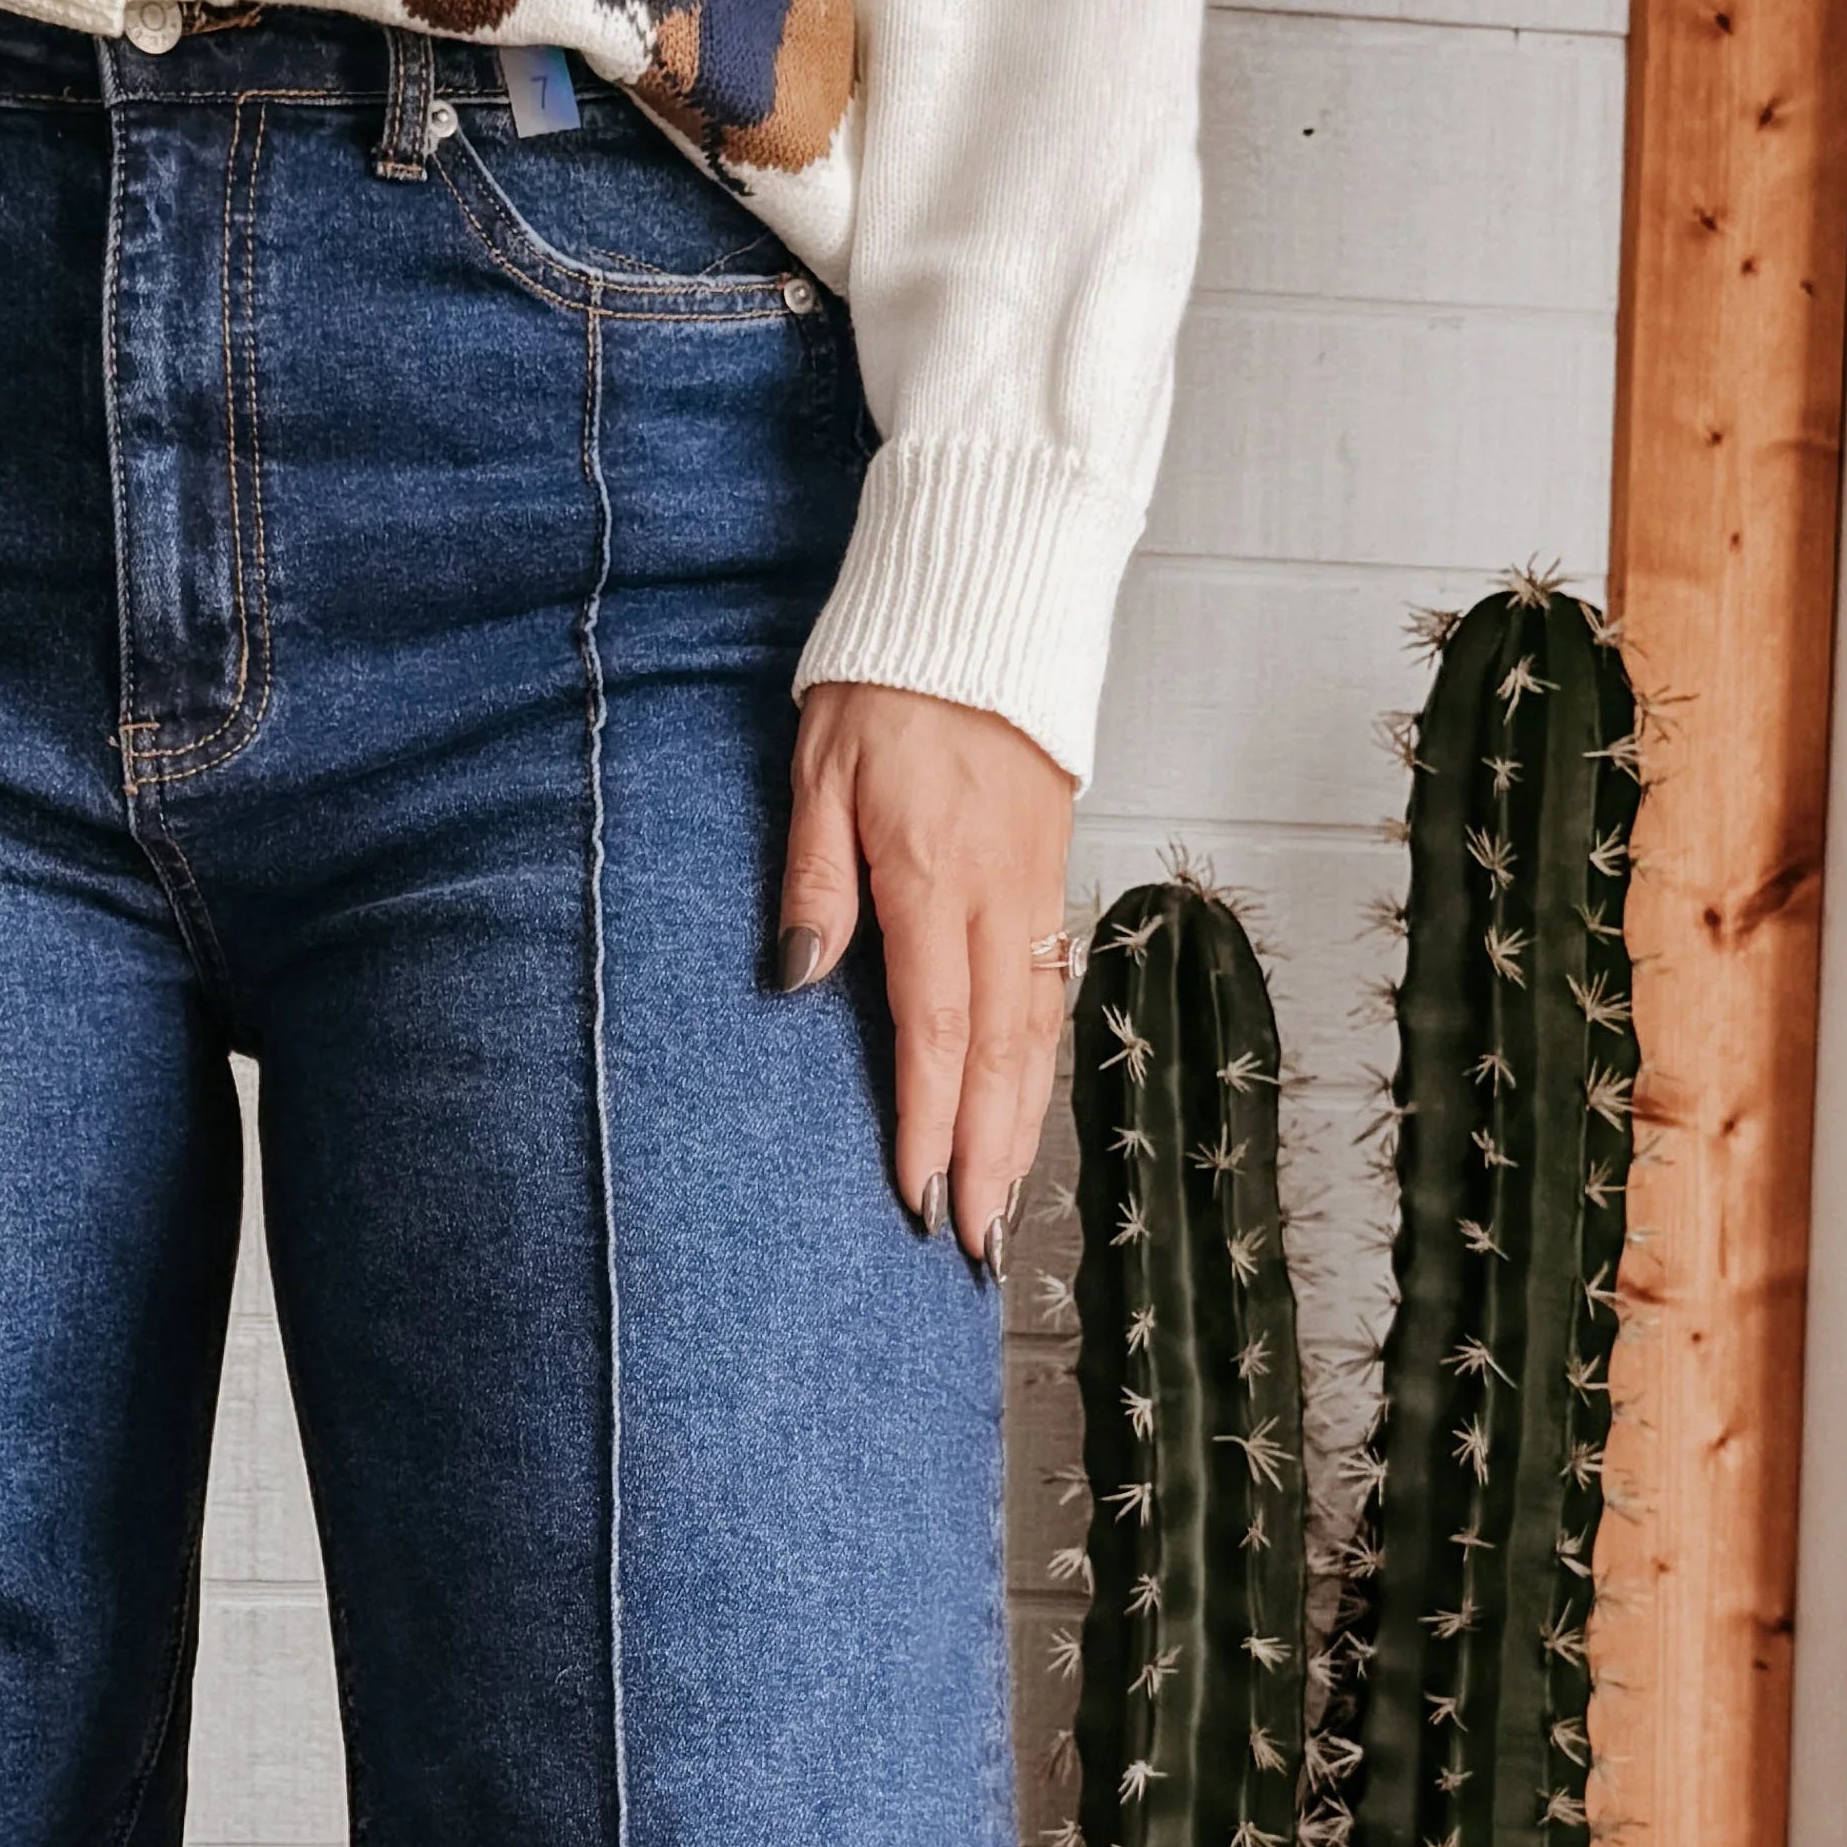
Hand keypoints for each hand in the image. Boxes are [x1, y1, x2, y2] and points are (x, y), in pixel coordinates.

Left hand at [777, 681, 1075, 1267]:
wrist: (982, 604)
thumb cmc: (885, 682)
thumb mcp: (818, 770)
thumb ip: (812, 879)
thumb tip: (795, 977)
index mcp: (933, 876)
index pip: (932, 1028)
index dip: (927, 1121)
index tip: (918, 1195)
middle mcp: (997, 896)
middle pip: (1000, 1053)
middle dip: (988, 1155)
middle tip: (976, 1242)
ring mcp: (1034, 888)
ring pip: (1036, 1032)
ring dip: (1024, 1124)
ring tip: (1007, 1203)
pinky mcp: (1050, 875)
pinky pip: (1050, 992)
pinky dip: (1041, 1064)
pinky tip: (1028, 1108)